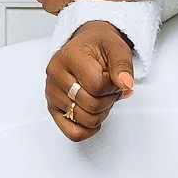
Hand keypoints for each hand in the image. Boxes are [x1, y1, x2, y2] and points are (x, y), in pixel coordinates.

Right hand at [46, 24, 135, 140]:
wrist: (87, 45)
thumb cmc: (100, 47)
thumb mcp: (117, 49)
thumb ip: (123, 66)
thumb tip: (125, 84)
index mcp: (69, 56)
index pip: (97, 86)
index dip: (112, 87)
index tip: (113, 78)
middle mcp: (55, 74)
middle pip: (90, 105)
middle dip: (108, 100)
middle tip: (109, 88)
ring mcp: (52, 92)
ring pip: (84, 120)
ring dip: (100, 113)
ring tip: (100, 97)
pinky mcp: (53, 107)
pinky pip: (73, 132)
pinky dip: (88, 129)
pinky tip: (95, 115)